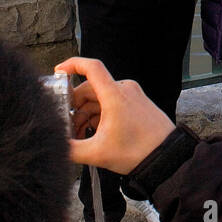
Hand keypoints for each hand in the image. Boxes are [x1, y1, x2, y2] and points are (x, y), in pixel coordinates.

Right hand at [55, 57, 176, 174]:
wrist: (166, 157)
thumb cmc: (138, 152)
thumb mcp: (97, 153)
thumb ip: (70, 149)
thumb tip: (54, 147)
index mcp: (114, 95)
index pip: (91, 67)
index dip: (72, 64)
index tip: (58, 71)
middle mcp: (124, 89)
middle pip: (90, 88)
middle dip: (74, 106)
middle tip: (66, 126)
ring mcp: (131, 95)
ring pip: (100, 97)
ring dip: (86, 112)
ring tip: (79, 134)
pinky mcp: (136, 103)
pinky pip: (111, 102)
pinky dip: (99, 114)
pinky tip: (93, 132)